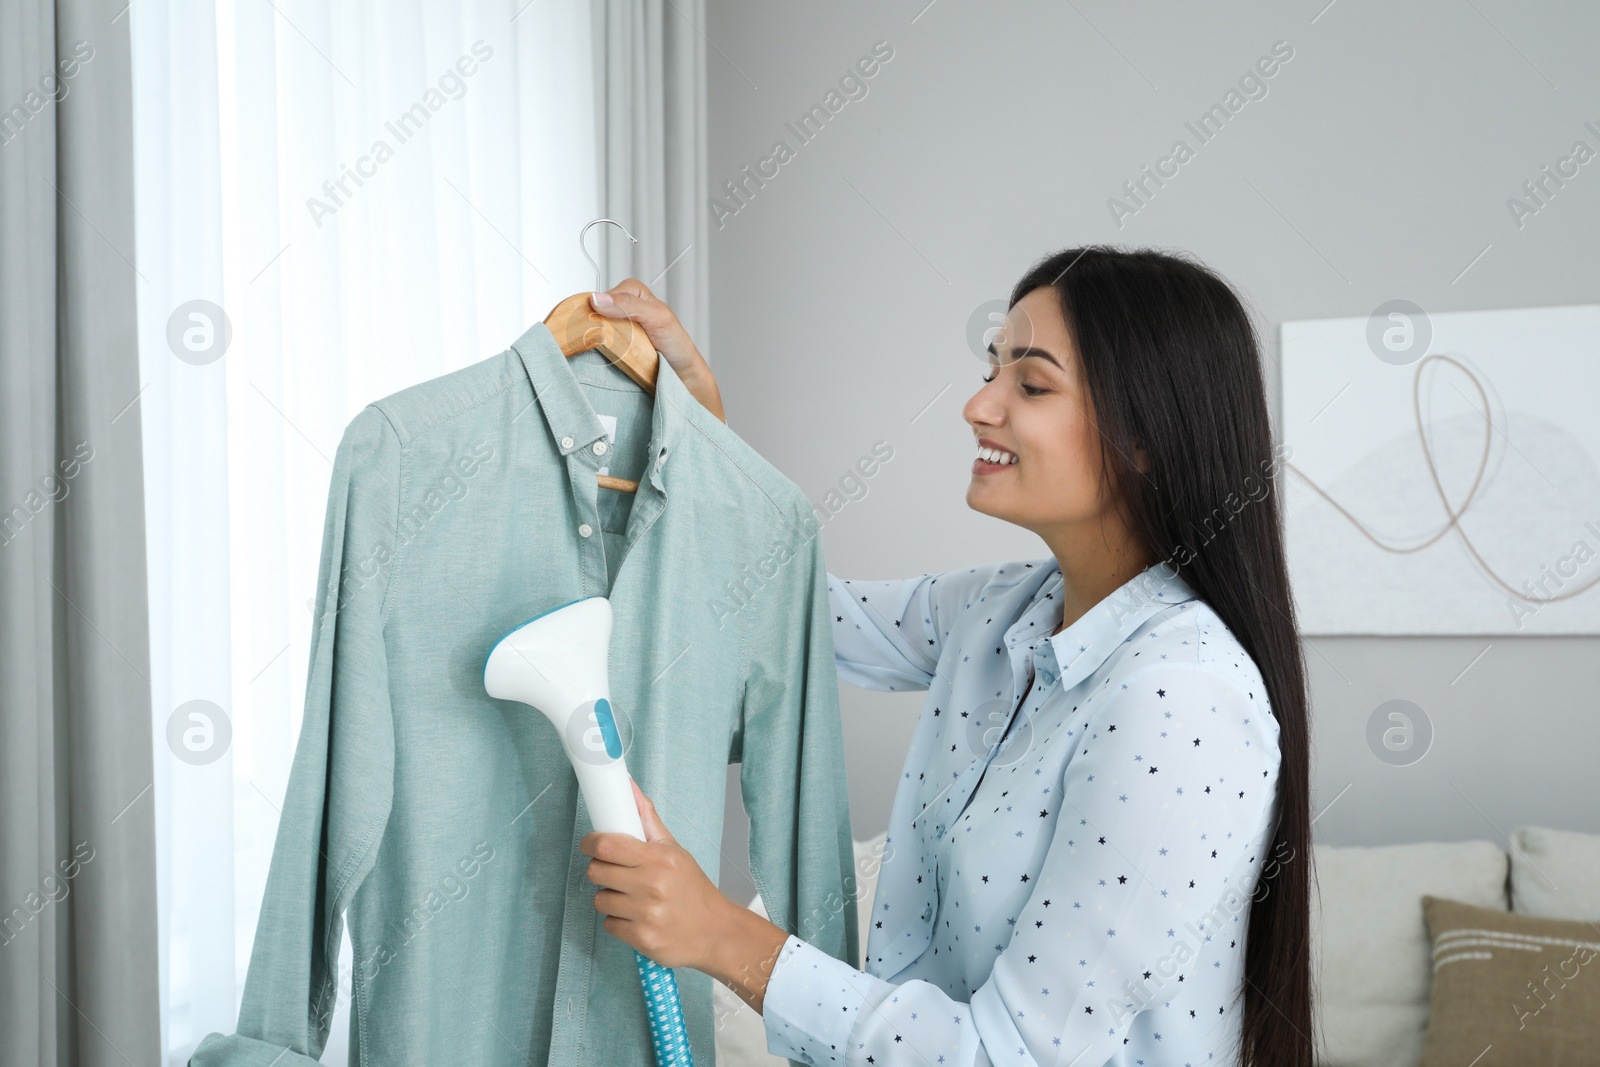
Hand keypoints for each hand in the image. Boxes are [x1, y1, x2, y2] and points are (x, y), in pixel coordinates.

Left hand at [580, 777, 731, 971]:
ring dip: (609, 897)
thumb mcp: (674, 850)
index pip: (607, 845)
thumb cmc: (692, 888)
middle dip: (600, 869)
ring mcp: (646, 914)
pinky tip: (636, 917)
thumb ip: (647, 819)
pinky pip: (609, 924)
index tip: (591, 844)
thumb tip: (629, 787)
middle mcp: (652, 885)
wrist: (715, 931)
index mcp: (659, 859)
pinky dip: (618, 921)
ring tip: (630, 897)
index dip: (591, 843)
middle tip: (615, 871)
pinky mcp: (642, 939)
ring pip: (600, 899)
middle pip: (596, 871)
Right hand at [589, 281, 724, 422]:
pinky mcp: (612, 343)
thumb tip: (596, 299)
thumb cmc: (675, 343)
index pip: (598, 297)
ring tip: (602, 352)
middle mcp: (620, 305)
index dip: (592, 312)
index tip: (595, 329)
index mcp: (630, 290)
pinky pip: (596, 344)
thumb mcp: (657, 317)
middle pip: (591, 313)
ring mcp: (615, 325)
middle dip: (591, 327)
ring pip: (590, 329)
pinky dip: (596, 351)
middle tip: (600, 343)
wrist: (681, 372)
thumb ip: (629, 305)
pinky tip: (600, 358)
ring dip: (593, 341)